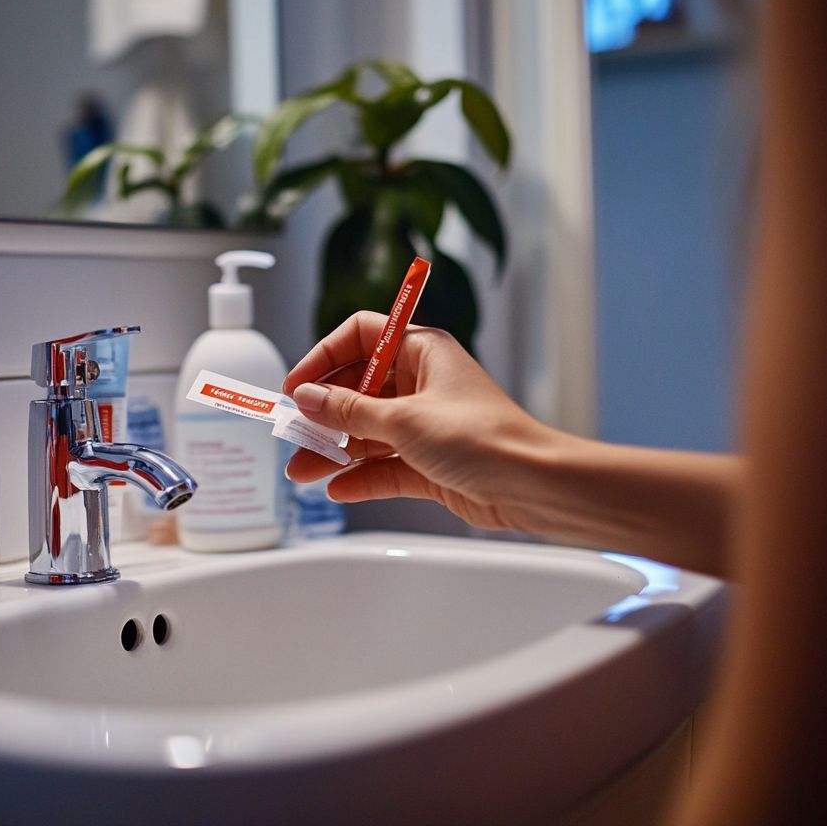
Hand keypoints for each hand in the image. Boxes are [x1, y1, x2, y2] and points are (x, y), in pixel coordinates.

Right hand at [282, 311, 551, 533]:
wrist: (532, 486)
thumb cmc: (482, 437)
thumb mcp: (403, 419)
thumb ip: (349, 412)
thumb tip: (307, 399)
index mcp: (422, 351)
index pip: (360, 337)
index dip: (324, 357)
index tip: (297, 385)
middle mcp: (422, 383)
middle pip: (358, 389)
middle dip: (323, 413)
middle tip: (294, 433)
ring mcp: (426, 424)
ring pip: (367, 432)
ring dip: (334, 451)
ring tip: (302, 471)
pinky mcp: (431, 463)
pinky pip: (385, 466)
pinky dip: (361, 477)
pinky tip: (337, 488)